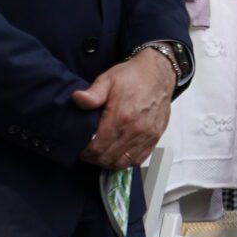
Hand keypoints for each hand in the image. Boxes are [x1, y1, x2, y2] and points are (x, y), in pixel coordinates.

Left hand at [73, 51, 176, 170]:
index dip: (85, 152)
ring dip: (108, 162)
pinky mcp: (155, 137)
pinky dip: (125, 161)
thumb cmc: (132, 77)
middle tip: (86, 153)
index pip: (98, 147)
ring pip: (123, 162)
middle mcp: (135, 130)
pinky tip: (117, 154)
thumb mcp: (108, 79)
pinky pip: (138, 159)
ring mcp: (147, 135)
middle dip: (94, 159)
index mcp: (121, 117)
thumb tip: (77, 99)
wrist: (159, 73)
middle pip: (108, 158)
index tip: (79, 149)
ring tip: (100, 155)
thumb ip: (93, 93)